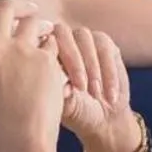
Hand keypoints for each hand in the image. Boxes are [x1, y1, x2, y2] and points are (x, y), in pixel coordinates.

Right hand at [0, 0, 63, 151]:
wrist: (20, 144)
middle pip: (4, 4)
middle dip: (14, 6)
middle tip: (21, 14)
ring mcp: (21, 49)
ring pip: (32, 22)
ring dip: (36, 32)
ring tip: (36, 57)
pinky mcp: (46, 58)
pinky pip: (51, 44)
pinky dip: (51, 56)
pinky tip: (49, 78)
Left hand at [49, 23, 142, 151]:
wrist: (103, 118)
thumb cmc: (77, 111)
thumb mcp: (65, 106)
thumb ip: (61, 94)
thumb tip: (63, 88)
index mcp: (42, 53)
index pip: (42, 43)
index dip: (52, 60)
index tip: (63, 86)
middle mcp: (60, 41)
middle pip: (63, 34)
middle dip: (73, 62)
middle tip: (81, 88)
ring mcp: (82, 39)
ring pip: (85, 37)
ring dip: (91, 67)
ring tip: (95, 94)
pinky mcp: (104, 43)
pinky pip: (105, 47)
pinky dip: (108, 71)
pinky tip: (109, 93)